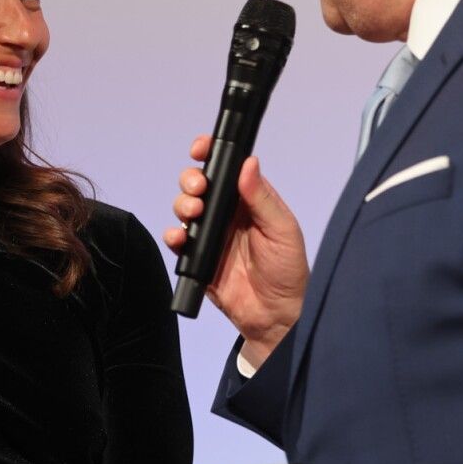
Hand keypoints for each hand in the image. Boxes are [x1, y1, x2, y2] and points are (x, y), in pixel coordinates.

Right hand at [163, 134, 307, 366]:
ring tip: (193, 213)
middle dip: (192, 180)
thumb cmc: (288, 269)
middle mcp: (227, 213)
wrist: (275, 315)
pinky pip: (179, 241)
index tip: (201, 149)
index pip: (226, 169)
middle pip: (199, 184)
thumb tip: (248, 163)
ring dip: (183, 204)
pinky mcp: (198, 257)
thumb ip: (262, 198)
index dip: (211, 154)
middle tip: (199, 189)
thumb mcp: (282, 229)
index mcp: (249, 200)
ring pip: (186, 208)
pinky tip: (181, 238)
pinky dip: (174, 236)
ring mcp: (211, 235)